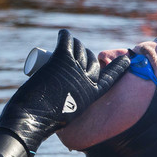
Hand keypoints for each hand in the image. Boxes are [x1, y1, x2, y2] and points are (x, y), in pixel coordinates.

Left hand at [0, 29, 129, 156]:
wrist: (30, 120)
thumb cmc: (43, 123)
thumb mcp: (66, 116)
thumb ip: (70, 111)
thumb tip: (67, 105)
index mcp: (92, 96)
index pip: (111, 77)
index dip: (118, 67)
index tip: (127, 59)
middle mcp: (87, 81)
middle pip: (92, 61)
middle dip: (86, 55)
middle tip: (74, 56)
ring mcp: (74, 69)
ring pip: (79, 49)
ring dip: (74, 44)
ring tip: (67, 45)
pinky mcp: (61, 61)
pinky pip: (68, 42)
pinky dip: (65, 36)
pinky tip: (62, 34)